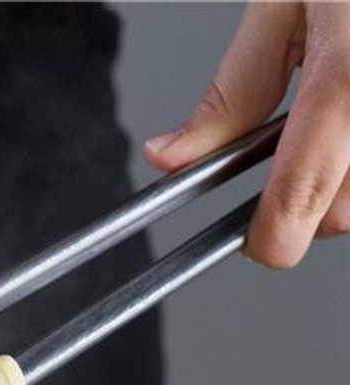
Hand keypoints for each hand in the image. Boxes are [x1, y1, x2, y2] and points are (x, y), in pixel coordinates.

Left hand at [143, 2, 349, 268]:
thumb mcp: (284, 2)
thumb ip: (232, 90)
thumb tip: (171, 157)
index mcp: (348, 78)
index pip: (300, 197)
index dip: (269, 238)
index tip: (254, 241)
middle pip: (344, 213)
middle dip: (310, 199)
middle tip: (296, 149)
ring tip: (340, 114)